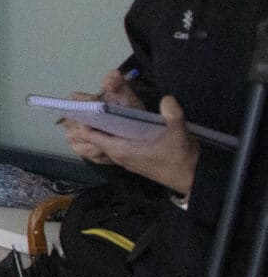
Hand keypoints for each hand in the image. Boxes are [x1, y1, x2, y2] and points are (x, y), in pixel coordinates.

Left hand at [64, 92, 200, 195]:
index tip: (83, 104)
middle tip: (92, 100)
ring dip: (103, 126)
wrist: (193, 178)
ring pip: (106, 140)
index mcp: (121, 150)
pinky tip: (120, 120)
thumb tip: (167, 98)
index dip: (84, 120)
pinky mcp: (134, 158)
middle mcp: (118, 155)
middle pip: (96, 136)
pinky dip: (113, 132)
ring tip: (102, 107)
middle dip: (92, 120)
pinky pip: (116, 143)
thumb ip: (173, 116)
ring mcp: (126, 158)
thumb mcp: (178, 135)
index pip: (91, 136)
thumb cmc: (181, 159)